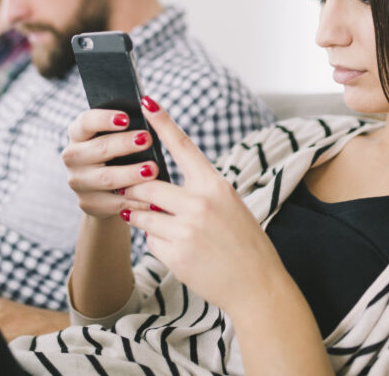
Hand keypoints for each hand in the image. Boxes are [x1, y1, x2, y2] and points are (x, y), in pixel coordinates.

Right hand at [62, 109, 162, 219]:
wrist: (107, 190)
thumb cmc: (118, 154)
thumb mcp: (118, 137)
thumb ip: (127, 127)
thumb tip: (150, 114)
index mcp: (78, 133)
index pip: (86, 121)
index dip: (104, 119)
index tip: (126, 118)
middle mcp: (73, 156)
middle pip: (98, 148)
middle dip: (124, 144)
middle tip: (147, 140)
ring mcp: (78, 181)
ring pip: (106, 178)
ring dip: (130, 174)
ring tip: (152, 170)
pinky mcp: (88, 203)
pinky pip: (112, 202)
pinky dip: (133, 200)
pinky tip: (150, 198)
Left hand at [123, 97, 286, 315]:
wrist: (257, 285)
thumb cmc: (243, 242)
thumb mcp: (228, 205)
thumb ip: (197, 192)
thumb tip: (156, 187)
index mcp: (216, 185)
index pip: (183, 147)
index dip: (163, 123)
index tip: (146, 102)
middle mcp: (200, 204)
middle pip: (148, 184)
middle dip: (136, 189)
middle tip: (131, 192)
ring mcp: (186, 230)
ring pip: (143, 213)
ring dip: (145, 218)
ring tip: (170, 228)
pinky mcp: (176, 254)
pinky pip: (150, 240)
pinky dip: (157, 243)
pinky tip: (179, 250)